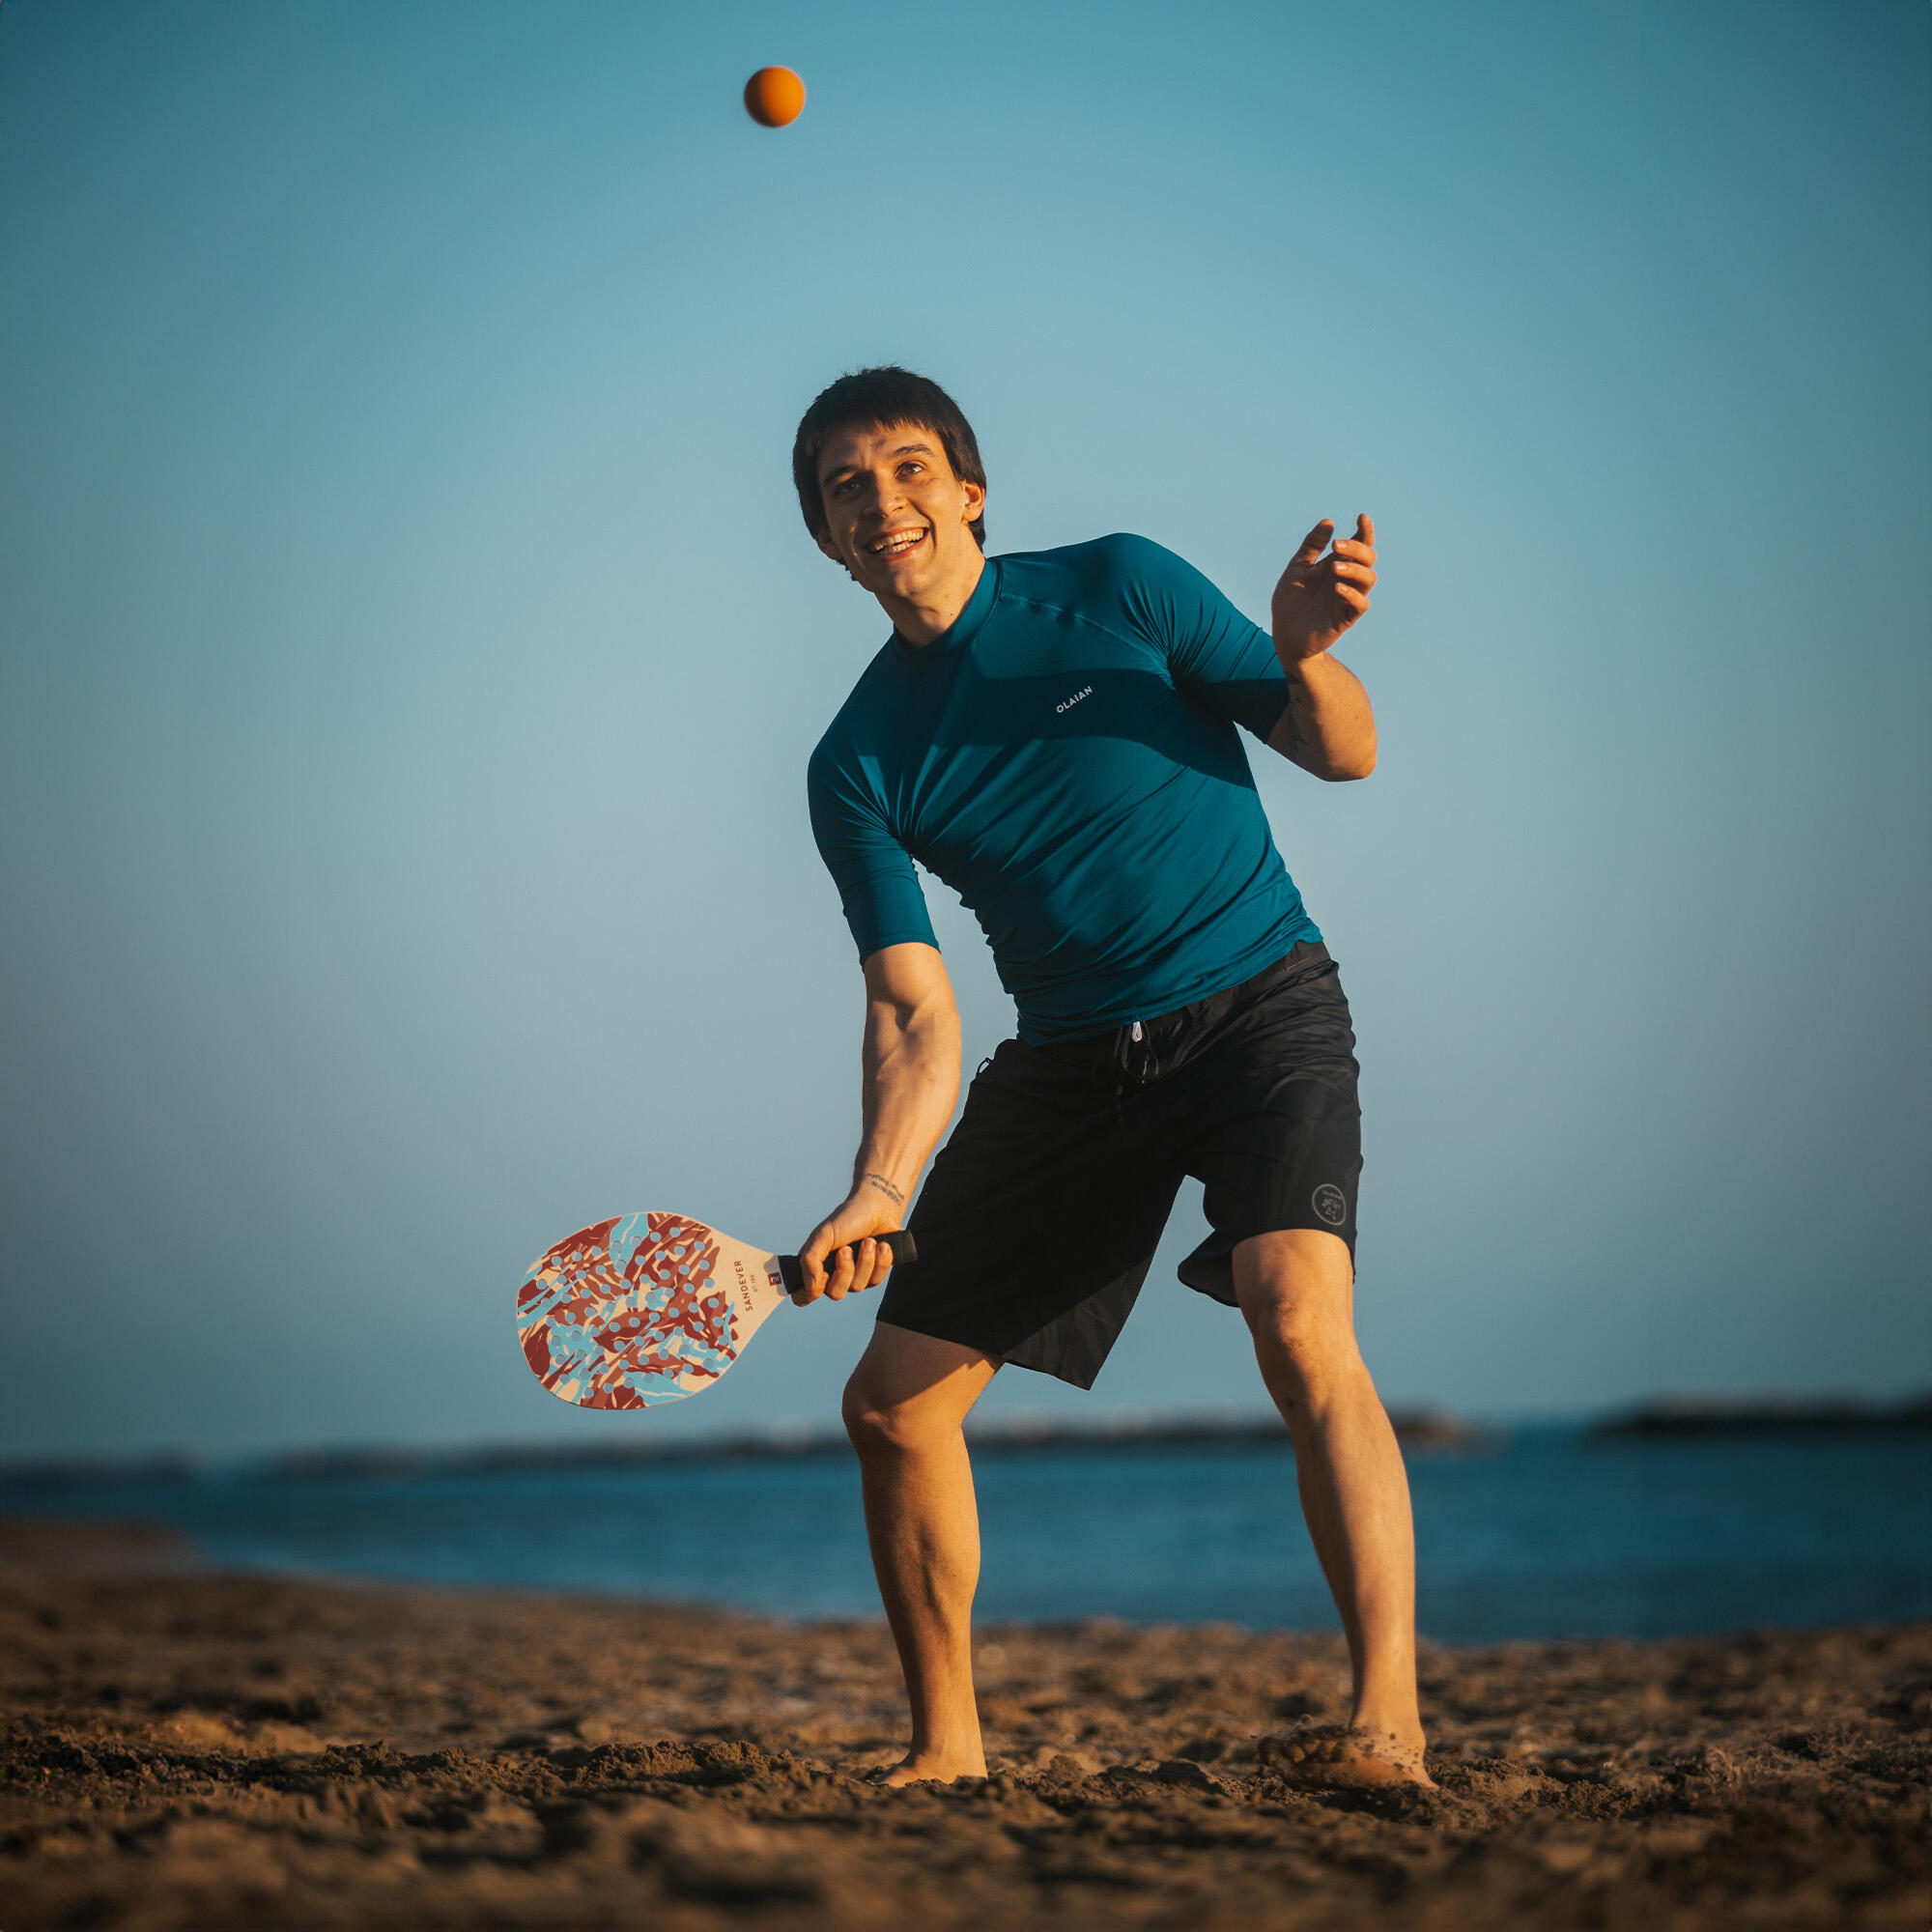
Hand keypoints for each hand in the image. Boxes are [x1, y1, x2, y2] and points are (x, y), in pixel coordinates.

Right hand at [793, 1188, 903, 1305]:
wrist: (877, 1208)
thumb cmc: (847, 1219)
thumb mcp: (823, 1234)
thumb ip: (811, 1259)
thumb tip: (809, 1285)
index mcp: (815, 1266)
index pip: (803, 1296)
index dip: (808, 1295)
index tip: (821, 1279)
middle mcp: (834, 1275)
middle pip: (835, 1294)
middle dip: (845, 1270)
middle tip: (847, 1248)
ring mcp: (855, 1277)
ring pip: (858, 1287)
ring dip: (865, 1260)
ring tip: (868, 1241)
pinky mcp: (874, 1274)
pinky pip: (877, 1280)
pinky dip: (880, 1260)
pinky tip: (881, 1245)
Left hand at [1272, 514, 1375, 662]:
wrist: (1284, 633)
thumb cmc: (1291, 600)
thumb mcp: (1297, 568)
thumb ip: (1312, 546)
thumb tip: (1329, 521)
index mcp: (1337, 564)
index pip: (1360, 544)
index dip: (1365, 530)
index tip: (1361, 517)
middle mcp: (1347, 579)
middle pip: (1368, 558)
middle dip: (1357, 548)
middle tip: (1336, 546)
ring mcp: (1348, 598)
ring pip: (1369, 578)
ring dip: (1355, 569)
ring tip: (1334, 568)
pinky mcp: (1346, 618)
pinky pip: (1360, 604)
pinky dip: (1352, 594)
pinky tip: (1337, 588)